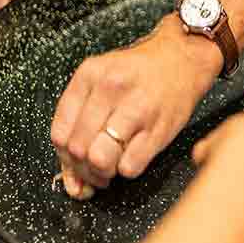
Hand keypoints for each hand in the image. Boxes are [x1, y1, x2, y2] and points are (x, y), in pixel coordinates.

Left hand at [51, 19, 221, 196]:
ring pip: (100, 160)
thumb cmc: (139, 73)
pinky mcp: (160, 128)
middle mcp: (110, 89)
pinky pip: (130, 167)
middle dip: (84, 169)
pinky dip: (126, 171)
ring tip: (111, 167)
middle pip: (78, 149)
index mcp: (89, 75)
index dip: (65, 158)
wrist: (183, 60)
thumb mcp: (101, 80)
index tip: (75, 162)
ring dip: (103, 174)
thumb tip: (72, 182)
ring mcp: (136, 109)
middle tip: (95, 169)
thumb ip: (79, 122)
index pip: (60, 133)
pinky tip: (131, 158)